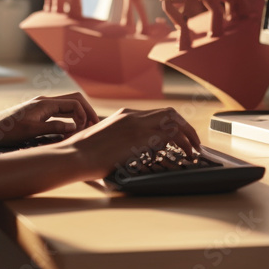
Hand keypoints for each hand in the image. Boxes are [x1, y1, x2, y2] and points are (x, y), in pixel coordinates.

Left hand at [0, 92, 99, 146]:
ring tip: (84, 130)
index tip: (88, 129)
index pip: (74, 102)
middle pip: (73, 100)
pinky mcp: (37, 115)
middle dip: (86, 111)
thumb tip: (73, 128)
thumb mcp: (30, 131)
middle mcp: (44, 102)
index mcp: (45, 103)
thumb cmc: (6, 131)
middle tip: (94, 126)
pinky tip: (69, 132)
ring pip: (66, 107)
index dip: (85, 114)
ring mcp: (40, 107)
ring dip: (78, 116)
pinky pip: (58, 114)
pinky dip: (68, 120)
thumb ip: (53, 128)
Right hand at [59, 107, 200, 178]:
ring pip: (173, 121)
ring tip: (195, 149)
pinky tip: (186, 154)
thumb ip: (120, 141)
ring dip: (188, 134)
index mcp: (124, 115)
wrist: (74, 156)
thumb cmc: (82, 153)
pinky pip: (170, 135)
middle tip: (194, 142)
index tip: (179, 136)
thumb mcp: (104, 140)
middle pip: (169, 113)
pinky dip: (183, 143)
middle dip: (186, 127)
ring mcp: (136, 125)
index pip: (156, 114)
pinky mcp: (139, 138)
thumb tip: (131, 151)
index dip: (172, 124)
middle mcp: (133, 116)